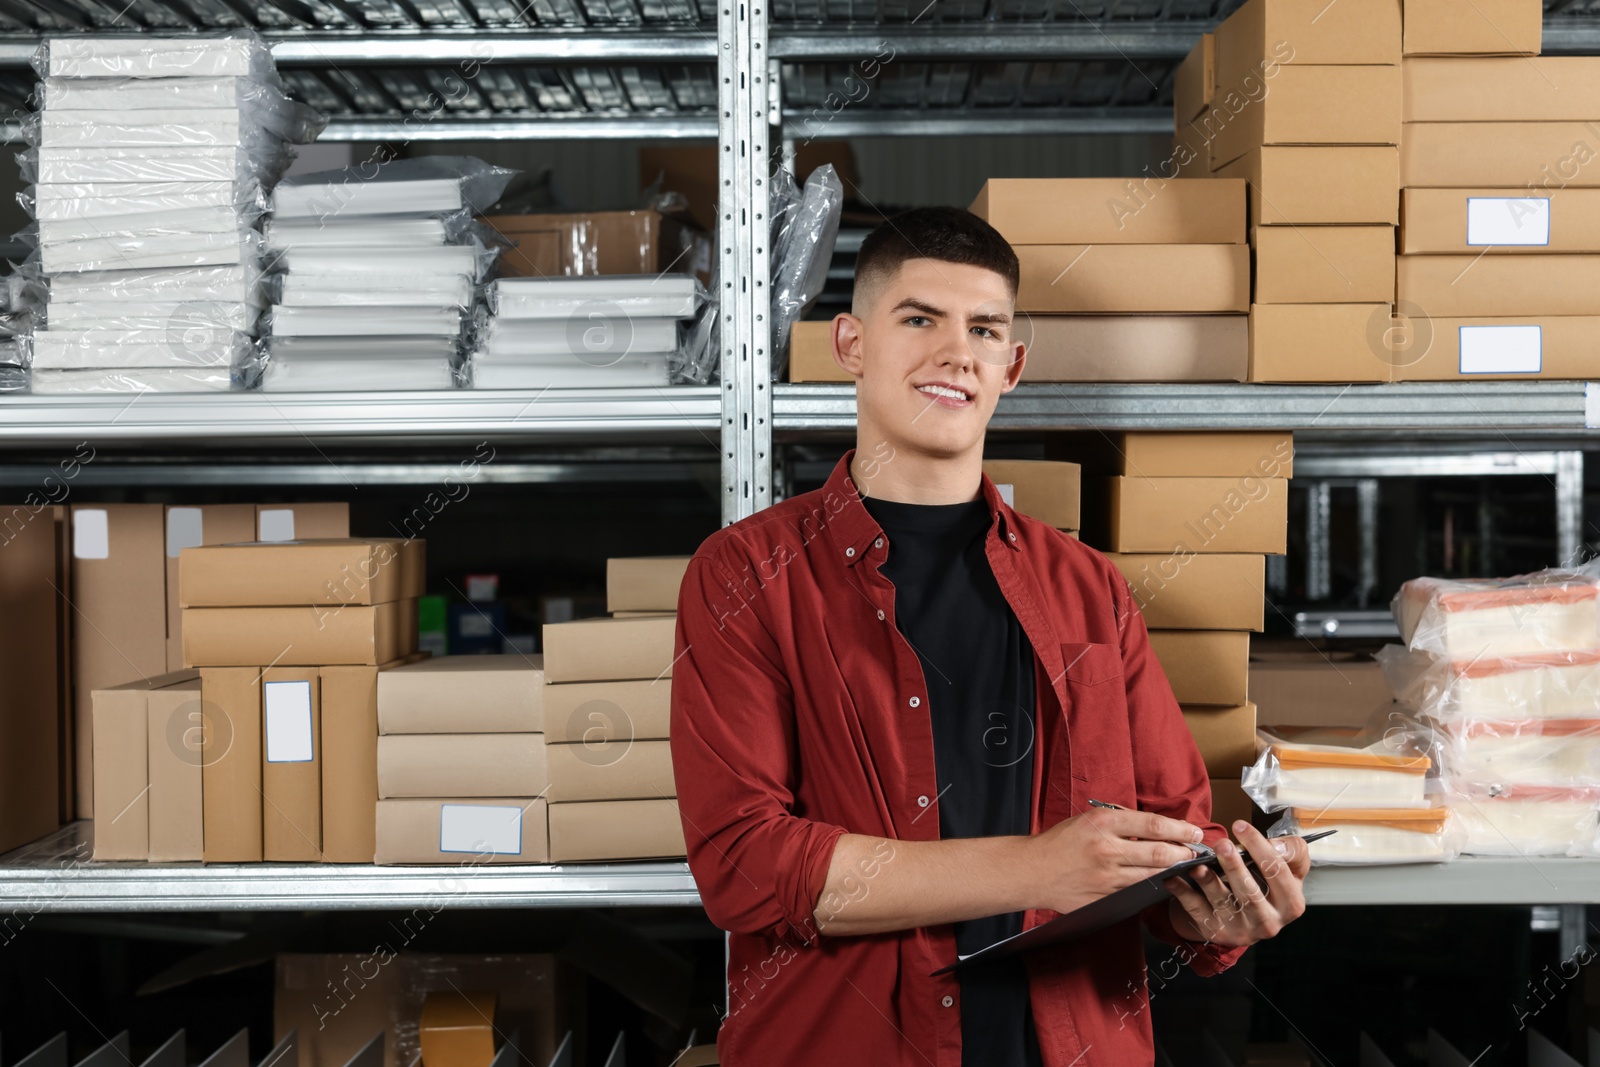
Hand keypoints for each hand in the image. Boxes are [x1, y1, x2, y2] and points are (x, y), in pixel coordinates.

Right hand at [1031, 807, 1205, 915]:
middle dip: (1184, 853)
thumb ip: (1119, 822)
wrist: (1033, 871)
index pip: (1153, 824)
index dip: (1180, 829)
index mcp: (1103, 823)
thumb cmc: (1061, 842)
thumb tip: (1155, 827)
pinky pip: (1136, 892)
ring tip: (1185, 866)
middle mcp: (1107, 849)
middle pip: (1160, 853)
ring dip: (1173, 871)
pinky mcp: (1105, 898)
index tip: (1194, 832)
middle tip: (1196, 852)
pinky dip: (1151, 886)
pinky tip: (1160, 881)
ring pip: (1152, 875)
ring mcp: (1107, 877)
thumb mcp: (1088, 819)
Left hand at [1163, 820, 1310, 948]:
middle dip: (1235, 867)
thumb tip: (1277, 845)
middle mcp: (1269, 922)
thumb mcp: (1289, 868)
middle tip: (1221, 845)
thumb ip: (1291, 851)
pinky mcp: (1217, 931)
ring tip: (1198, 865)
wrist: (1248, 914)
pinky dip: (1183, 893)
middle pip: (1251, 893)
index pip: (1277, 873)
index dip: (1259, 847)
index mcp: (1291, 904)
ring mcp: (1242, 929)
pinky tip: (1172, 878)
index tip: (1240, 825)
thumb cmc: (1268, 882)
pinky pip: (1197, 911)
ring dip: (1208, 882)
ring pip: (1223, 903)